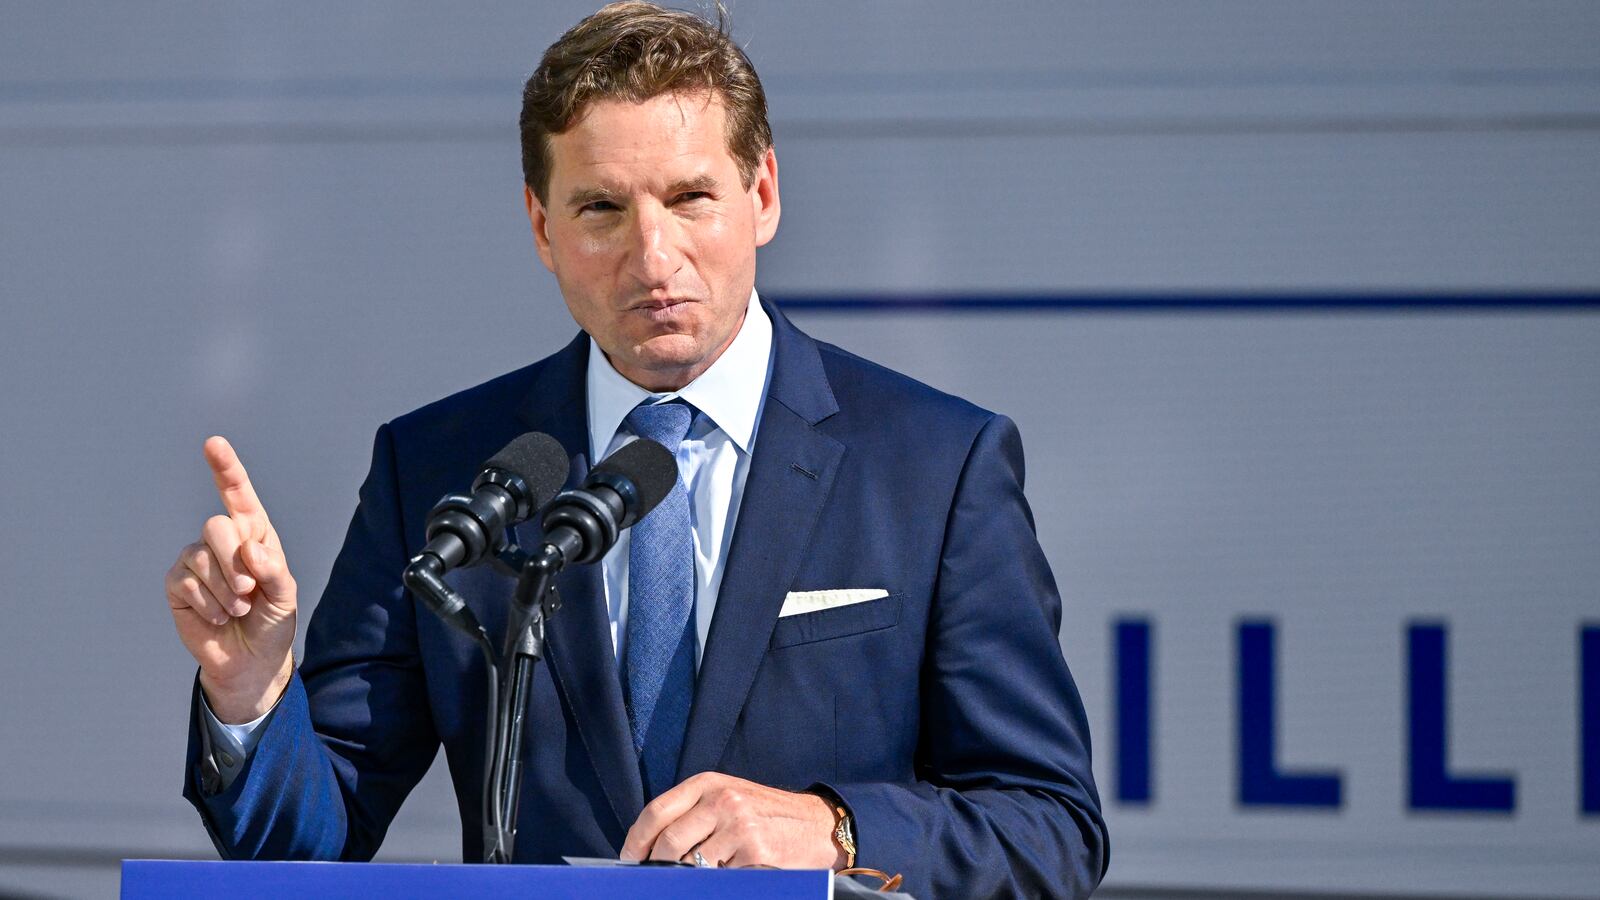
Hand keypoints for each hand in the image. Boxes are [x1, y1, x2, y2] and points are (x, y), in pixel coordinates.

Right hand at [164, 436, 297, 722]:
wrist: (252, 662)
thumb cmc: (272, 623)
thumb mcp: (286, 597)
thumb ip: (274, 571)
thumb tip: (249, 549)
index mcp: (255, 535)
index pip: (238, 496)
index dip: (226, 468)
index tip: (213, 443)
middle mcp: (223, 542)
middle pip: (218, 526)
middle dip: (235, 561)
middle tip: (250, 591)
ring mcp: (196, 560)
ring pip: (201, 555)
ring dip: (226, 589)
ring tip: (238, 609)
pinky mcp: (178, 584)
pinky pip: (186, 581)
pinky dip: (209, 603)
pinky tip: (220, 617)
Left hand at [620, 772, 842, 869]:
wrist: (816, 824)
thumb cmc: (764, 814)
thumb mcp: (726, 797)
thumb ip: (691, 813)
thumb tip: (647, 847)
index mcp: (708, 783)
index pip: (656, 811)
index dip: (636, 841)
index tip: (629, 861)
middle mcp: (722, 799)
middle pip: (668, 841)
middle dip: (657, 866)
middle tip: (655, 879)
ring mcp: (739, 825)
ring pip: (690, 864)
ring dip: (686, 877)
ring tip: (694, 876)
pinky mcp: (754, 851)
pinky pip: (718, 877)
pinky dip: (715, 881)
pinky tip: (726, 876)